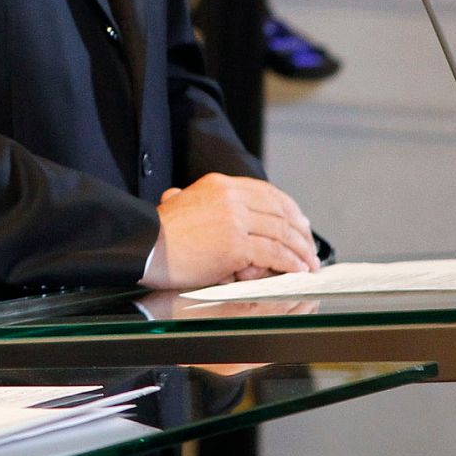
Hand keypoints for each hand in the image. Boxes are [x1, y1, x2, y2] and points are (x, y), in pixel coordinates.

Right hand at [139, 173, 318, 290]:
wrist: (145, 247)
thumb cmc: (161, 232)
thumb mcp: (187, 203)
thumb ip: (210, 203)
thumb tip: (230, 214)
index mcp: (221, 184)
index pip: (268, 193)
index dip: (290, 209)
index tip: (301, 223)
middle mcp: (231, 198)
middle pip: (280, 213)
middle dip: (301, 233)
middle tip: (310, 248)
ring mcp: (235, 221)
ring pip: (282, 234)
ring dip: (301, 251)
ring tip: (309, 264)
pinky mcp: (235, 246)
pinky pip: (274, 255)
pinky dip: (290, 264)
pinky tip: (296, 271)